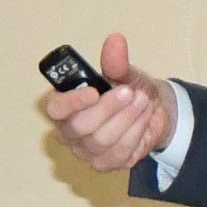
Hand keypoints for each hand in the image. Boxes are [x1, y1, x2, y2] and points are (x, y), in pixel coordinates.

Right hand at [44, 33, 177, 173]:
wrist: (151, 111)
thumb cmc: (129, 91)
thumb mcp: (125, 74)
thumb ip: (116, 63)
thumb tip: (115, 41)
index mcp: (65, 105)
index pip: (55, 109)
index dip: (71, 102)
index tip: (94, 91)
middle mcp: (69, 131)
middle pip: (79, 127)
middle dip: (108, 109)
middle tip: (129, 92)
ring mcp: (86, 151)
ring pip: (101, 141)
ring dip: (127, 118)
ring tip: (142, 101)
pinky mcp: (105, 164)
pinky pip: (118, 153)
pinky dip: (136, 132)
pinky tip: (143, 118)